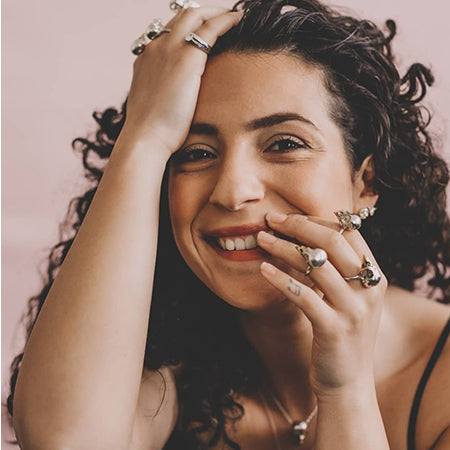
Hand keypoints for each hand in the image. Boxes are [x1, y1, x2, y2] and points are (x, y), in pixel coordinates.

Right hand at [122, 6, 243, 156]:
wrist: (146, 137)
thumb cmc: (152, 132)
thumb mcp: (154, 106)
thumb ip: (163, 95)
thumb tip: (175, 103)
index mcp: (145, 60)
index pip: (167, 33)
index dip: (187, 28)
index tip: (202, 31)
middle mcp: (155, 48)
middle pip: (181, 17)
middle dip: (203, 12)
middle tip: (221, 16)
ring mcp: (169, 49)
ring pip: (195, 15)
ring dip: (216, 12)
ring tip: (233, 16)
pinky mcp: (187, 58)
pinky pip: (211, 28)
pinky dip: (226, 20)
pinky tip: (238, 20)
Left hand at [256, 212, 386, 397]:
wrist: (349, 384)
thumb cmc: (343, 334)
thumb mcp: (352, 299)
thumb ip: (340, 270)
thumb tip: (308, 235)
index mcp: (375, 276)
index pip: (348, 233)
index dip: (316, 220)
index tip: (289, 217)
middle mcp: (369, 290)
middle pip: (332, 242)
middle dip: (297, 225)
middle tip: (271, 220)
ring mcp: (353, 310)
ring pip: (315, 265)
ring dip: (283, 247)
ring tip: (260, 239)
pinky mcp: (333, 329)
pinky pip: (302, 296)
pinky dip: (280, 279)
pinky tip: (263, 269)